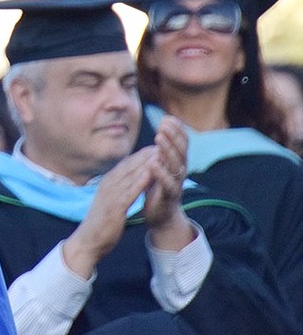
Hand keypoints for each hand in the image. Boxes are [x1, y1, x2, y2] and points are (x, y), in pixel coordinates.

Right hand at [63, 148, 154, 276]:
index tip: (154, 148)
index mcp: (106, 184)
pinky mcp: (114, 207)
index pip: (125, 165)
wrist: (88, 242)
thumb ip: (117, 191)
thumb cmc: (100, 224)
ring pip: (130, 175)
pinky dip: (140, 181)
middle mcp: (107, 185)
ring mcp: (110, 195)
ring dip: (145, 164)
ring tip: (159, 154)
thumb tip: (127, 183)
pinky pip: (129, 191)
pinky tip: (150, 174)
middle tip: (160, 144)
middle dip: (145, 155)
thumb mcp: (109, 202)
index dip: (140, 156)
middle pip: (128, 166)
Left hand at [143, 116, 194, 250]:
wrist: (161, 216)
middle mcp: (181, 172)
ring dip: (167, 150)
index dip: (177, 130)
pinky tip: (152, 163)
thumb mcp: (162, 165)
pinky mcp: (169, 197)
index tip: (167, 117)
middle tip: (163, 124)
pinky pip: (167, 184)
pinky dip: (160, 173)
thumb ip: (164, 149)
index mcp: (179, 162)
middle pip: (181, 151)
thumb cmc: (159, 187)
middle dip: (173, 136)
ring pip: (176, 165)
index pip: (182, 143)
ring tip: (157, 138)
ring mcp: (177, 184)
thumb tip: (163, 127)